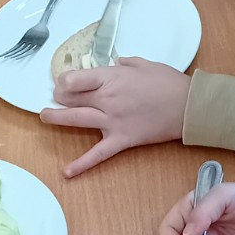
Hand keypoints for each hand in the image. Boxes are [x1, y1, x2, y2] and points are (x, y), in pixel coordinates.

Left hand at [41, 57, 189, 176]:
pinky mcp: (121, 140)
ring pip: (76, 119)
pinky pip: (97, 154)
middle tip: (57, 98)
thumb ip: (126, 63)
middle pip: (71, 98)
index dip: (64, 80)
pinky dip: (81, 164)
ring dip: (56, 118)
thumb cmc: (169, 83)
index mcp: (112, 78)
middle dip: (60, 97)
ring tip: (45, 116)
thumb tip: (116, 62)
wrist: (189, 107)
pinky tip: (66, 171)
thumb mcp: (145, 64)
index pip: (74, 79)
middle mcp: (107, 99)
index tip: (65, 82)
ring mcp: (112, 121)